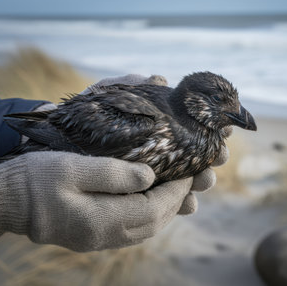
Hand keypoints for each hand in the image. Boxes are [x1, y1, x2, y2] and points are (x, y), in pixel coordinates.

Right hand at [0, 152, 193, 251]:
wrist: (3, 202)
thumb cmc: (34, 179)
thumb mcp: (73, 167)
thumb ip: (113, 173)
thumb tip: (150, 175)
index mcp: (101, 219)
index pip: (153, 208)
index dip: (175, 190)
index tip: (189, 172)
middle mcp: (104, 235)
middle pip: (154, 222)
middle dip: (176, 201)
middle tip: (189, 179)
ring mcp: (97, 239)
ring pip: (145, 229)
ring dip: (164, 210)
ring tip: (176, 189)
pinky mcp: (91, 236)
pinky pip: (131, 230)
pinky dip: (148, 215)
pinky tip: (150, 201)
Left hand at [78, 73, 230, 214]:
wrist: (59, 141)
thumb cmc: (85, 114)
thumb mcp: (108, 94)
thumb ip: (132, 85)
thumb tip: (160, 81)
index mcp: (163, 123)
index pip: (198, 124)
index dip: (215, 126)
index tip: (227, 128)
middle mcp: (164, 146)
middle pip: (199, 152)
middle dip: (214, 155)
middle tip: (220, 156)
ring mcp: (155, 170)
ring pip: (188, 178)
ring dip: (202, 180)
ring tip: (204, 180)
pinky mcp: (142, 192)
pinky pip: (167, 201)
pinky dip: (181, 203)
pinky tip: (188, 204)